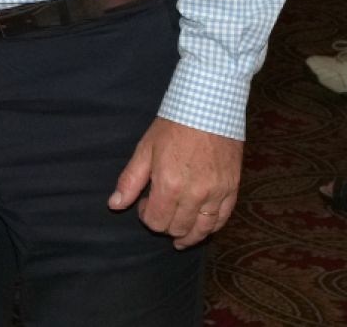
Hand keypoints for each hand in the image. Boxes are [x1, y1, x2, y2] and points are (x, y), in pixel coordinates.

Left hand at [108, 117, 242, 248]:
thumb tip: (114, 205)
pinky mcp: (232, 189)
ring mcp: (217, 194)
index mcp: (170, 185)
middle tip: (160, 211)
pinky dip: (211, 227)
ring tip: (179, 238)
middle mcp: (195, 195)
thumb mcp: (145, 149)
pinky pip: (223, 219)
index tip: (144, 204)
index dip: (146, 217)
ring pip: (202, 230)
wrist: (208, 108)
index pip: (156, 221)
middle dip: (165, 225)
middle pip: (178, 227)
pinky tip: (202, 228)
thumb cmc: (173, 126)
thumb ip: (130, 180)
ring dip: (188, 235)